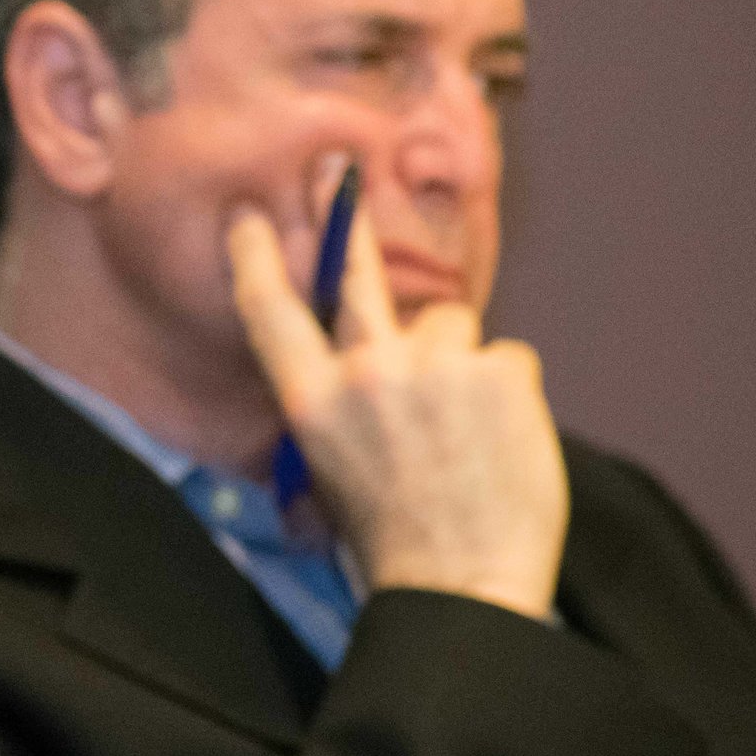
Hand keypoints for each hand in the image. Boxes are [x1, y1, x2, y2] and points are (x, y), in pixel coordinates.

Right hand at [226, 202, 567, 617]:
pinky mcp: (499, 371)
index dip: (256, 257)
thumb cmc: (393, 543)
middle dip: (343, 215)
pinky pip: (505, 360)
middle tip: (339, 166)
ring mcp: (435, 368)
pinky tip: (500, 443)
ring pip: (451, 326)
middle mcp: (366, 375)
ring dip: (461, 364)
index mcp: (312, 404)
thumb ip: (340, 405)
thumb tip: (359, 359)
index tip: (248, 216)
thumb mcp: (331, 473)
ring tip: (466, 433)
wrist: (463, 589)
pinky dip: (507, 394)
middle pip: (354, 277)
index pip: (271, 312)